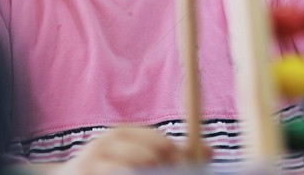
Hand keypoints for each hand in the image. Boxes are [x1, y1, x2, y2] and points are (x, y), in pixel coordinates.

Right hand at [53, 126, 206, 174]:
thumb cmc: (106, 170)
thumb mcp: (133, 157)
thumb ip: (167, 154)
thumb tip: (210, 152)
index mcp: (121, 134)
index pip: (160, 143)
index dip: (179, 160)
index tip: (190, 172)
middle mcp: (106, 143)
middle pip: (150, 156)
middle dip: (169, 170)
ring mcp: (93, 162)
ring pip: (135, 169)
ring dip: (154, 174)